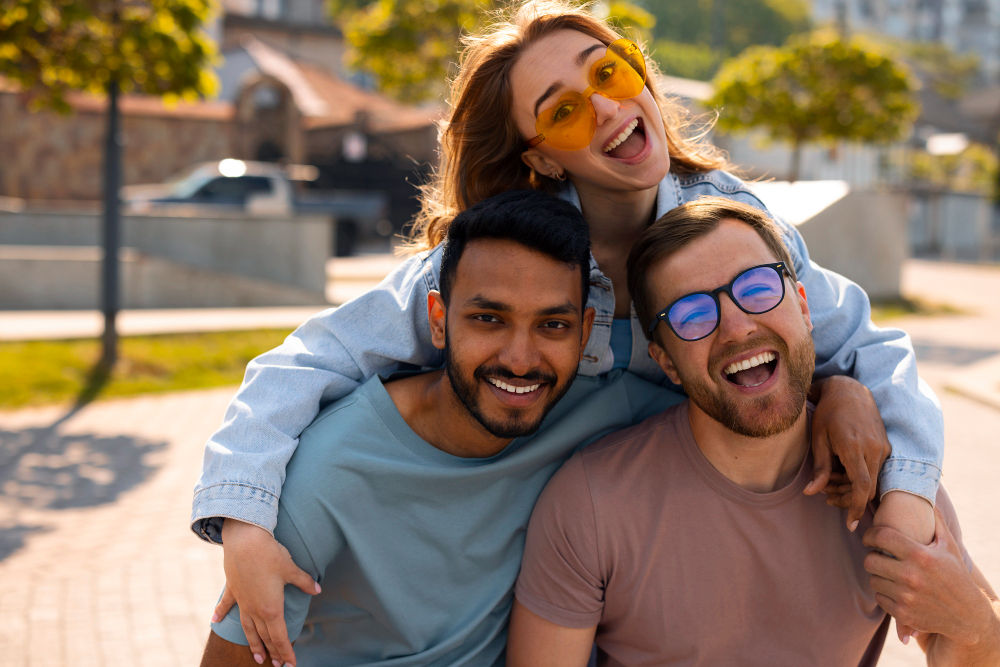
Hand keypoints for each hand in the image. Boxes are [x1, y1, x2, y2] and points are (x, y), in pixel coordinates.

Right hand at [216, 519, 320, 666]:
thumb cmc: (270, 555)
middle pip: (265, 636)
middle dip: (272, 652)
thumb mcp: (291, 569)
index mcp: (271, 608)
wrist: (245, 540)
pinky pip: (226, 606)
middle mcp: (255, 609)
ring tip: (257, 657)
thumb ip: (304, 582)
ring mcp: (242, 601)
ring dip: (253, 643)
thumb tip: (317, 589)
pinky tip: (215, 621)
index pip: (280, 637)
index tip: (291, 664)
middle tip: (277, 664)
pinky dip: (221, 614)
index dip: (286, 651)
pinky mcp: (233, 590)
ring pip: (248, 628)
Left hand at [805, 376, 889, 530]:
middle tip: (827, 498)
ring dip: (853, 489)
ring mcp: (883, 448)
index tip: (850, 525)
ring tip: (830, 484)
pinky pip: (876, 471)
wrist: (849, 391)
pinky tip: (843, 473)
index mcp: (855, 447)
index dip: (855, 507)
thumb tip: (811, 492)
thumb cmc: (828, 413)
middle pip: (867, 488)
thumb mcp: (818, 439)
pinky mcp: (885, 447)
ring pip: (873, 482)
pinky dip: (860, 478)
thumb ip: (819, 468)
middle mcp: (874, 449)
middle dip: (848, 499)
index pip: (861, 486)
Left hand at [863, 510, 998, 654]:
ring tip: (888, 572)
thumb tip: (926, 498)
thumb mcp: (949, 547)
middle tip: (878, 556)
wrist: (968, 616)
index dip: (870, 534)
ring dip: (878, 575)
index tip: (868, 537)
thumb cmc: (956, 576)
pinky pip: (879, 598)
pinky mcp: (903, 613)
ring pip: (873, 580)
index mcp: (920, 555)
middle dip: (873, 556)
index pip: (881, 536)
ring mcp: (906, 596)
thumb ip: (935, 522)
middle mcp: (911, 576)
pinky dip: (884, 593)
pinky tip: (894, 588)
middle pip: (870, 560)